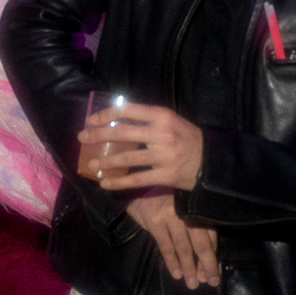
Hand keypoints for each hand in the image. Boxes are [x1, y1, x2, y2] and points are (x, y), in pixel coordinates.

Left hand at [82, 102, 202, 190]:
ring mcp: (163, 155)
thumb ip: (148, 119)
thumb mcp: (172, 121)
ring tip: (91, 164)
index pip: (128, 110)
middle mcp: (162, 134)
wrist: (212, 163)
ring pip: (127, 157)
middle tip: (82, 138)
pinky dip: (118, 182)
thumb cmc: (188, 139)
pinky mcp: (165, 175)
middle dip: (98, 135)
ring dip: (105, 161)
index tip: (91, 119)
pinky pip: (136, 179)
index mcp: (162, 116)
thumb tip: (116, 118)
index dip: (106, 114)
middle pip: (123, 132)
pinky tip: (105, 184)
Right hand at [125, 192, 220, 288]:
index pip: (210, 233)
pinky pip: (166, 246)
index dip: (213, 255)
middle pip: (201, 242)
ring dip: (189, 267)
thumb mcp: (179, 206)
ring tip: (193, 284)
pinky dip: (172, 261)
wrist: (135, 186)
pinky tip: (177, 274)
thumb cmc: (160, 197)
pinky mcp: (155, 221)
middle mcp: (186, 211)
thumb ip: (191, 223)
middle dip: (207, 264)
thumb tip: (205, 254)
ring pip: (184, 246)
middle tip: (211, 282)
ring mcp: (171, 216)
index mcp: (196, 207)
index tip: (214, 272)